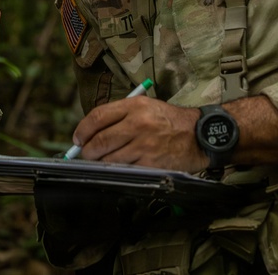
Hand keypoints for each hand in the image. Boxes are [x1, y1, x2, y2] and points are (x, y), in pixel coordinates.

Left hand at [71, 96, 208, 171]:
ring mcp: (144, 145)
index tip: (78, 139)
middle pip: (99, 141)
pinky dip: (118, 171)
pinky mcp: (151, 163)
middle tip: (86, 154)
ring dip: (101, 163)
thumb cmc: (170, 121)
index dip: (82, 130)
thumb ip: (120, 115)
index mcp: (134, 106)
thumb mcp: (146, 107)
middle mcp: (137, 124)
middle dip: (87, 151)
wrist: (200, 135)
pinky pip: (125, 169)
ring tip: (101, 162)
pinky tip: (119, 168)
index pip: (97, 117)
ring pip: (109, 159)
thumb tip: (92, 131)